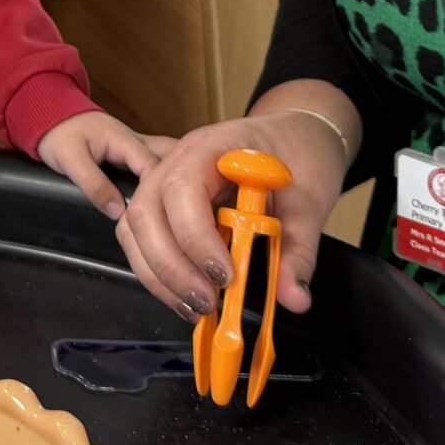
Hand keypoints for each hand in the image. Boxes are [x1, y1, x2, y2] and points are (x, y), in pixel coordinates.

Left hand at [36, 109, 176, 219]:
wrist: (52, 115)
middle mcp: (137, 142)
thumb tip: (118, 211)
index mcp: (124, 140)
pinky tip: (170, 198)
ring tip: (185, 206)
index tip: (161, 216)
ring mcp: (137, 147)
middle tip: (188, 209)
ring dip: (177, 179)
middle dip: (183, 180)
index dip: (160, 192)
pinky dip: (166, 179)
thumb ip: (94, 185)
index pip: (154, 167)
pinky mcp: (133, 154)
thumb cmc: (59, 133)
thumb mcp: (70, 160)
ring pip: (168, 161)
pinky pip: (156, 165)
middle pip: (173, 158)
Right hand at [117, 102, 350, 321]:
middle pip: (146, 213)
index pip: (182, 189)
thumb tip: (293, 295)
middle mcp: (177, 162)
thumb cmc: (297, 155)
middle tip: (207, 302)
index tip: (225, 276)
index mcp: (211, 148)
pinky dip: (160, 274)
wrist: (294, 136)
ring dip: (160, 276)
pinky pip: (144, 241)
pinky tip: (188, 296)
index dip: (195, 237)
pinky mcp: (167, 207)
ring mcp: (166, 182)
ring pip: (136, 231)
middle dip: (170, 266)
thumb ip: (299, 249)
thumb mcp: (309, 201)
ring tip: (197, 307)